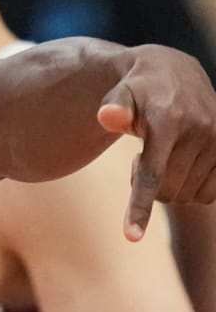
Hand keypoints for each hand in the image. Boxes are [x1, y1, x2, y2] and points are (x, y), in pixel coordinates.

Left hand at [96, 45, 215, 240]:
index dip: (140, 208)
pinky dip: (192, 187)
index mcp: (168, 121)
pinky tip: (185, 163)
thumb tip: (107, 116)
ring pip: (187, 195)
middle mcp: (200, 131)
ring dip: (170, 185)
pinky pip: (209, 194)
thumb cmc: (138, 91)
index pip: (152, 175)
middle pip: (166, 192)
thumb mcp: (120, 94)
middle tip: (142, 157)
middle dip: (149, 186)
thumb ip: (114, 108)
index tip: (132, 238)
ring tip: (165, 154)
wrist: (176, 74)